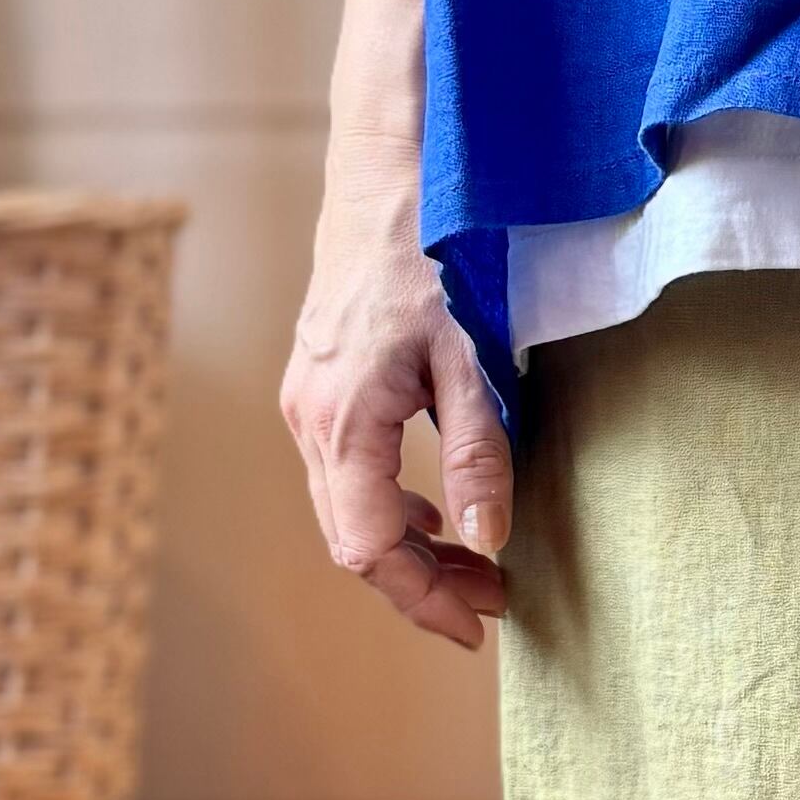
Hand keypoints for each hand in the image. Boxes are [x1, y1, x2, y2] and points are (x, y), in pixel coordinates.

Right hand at [281, 145, 510, 649]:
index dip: (423, 597)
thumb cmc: (433, 257)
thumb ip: (477, 451)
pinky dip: (392, 506)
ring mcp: (306, 403)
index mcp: (342, 423)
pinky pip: (346, 473)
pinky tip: (437, 511)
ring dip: (411, 548)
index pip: (370, 548)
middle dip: (422, 583)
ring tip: (478, 567)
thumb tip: (488, 538)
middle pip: (354, 539)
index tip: (481, 622)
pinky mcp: (318, 386)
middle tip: (493, 604)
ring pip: (347, 508)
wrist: (385, 177)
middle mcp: (309, 421)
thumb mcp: (471, 357)